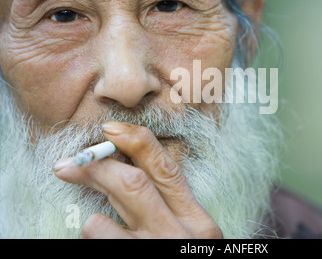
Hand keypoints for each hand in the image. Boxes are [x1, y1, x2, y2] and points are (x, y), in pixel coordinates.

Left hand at [53, 122, 222, 238]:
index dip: (136, 142)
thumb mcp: (192, 236)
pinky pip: (97, 245)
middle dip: (96, 168)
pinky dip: (92, 238)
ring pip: (103, 222)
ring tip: (95, 221)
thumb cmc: (188, 258)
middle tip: (69, 164)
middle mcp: (179, 236)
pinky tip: (101, 239)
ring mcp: (155, 253)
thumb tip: (132, 169)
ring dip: (92, 217)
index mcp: (197, 221)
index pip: (166, 168)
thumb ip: (171, 206)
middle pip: (132, 185)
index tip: (110, 130)